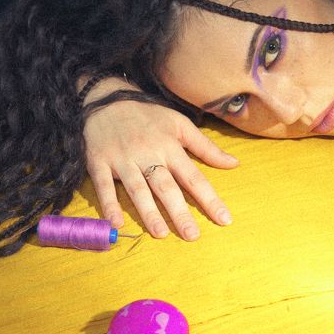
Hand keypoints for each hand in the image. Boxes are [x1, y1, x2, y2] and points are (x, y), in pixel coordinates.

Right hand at [83, 77, 238, 238]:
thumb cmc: (147, 116)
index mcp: (170, 147)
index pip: (194, 177)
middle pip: (166, 187)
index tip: (224, 220)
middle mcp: (148, 155)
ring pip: (137, 189)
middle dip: (179, 212)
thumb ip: (206, 147)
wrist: (105, 98)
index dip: (209, 199)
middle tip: (192, 235)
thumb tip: (234, 164)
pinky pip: (104, 185)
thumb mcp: (180, 124)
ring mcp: (122, 159)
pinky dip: (109, 204)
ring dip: (148, 211)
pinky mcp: (99, 162)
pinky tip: (116, 223)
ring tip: (160, 233)